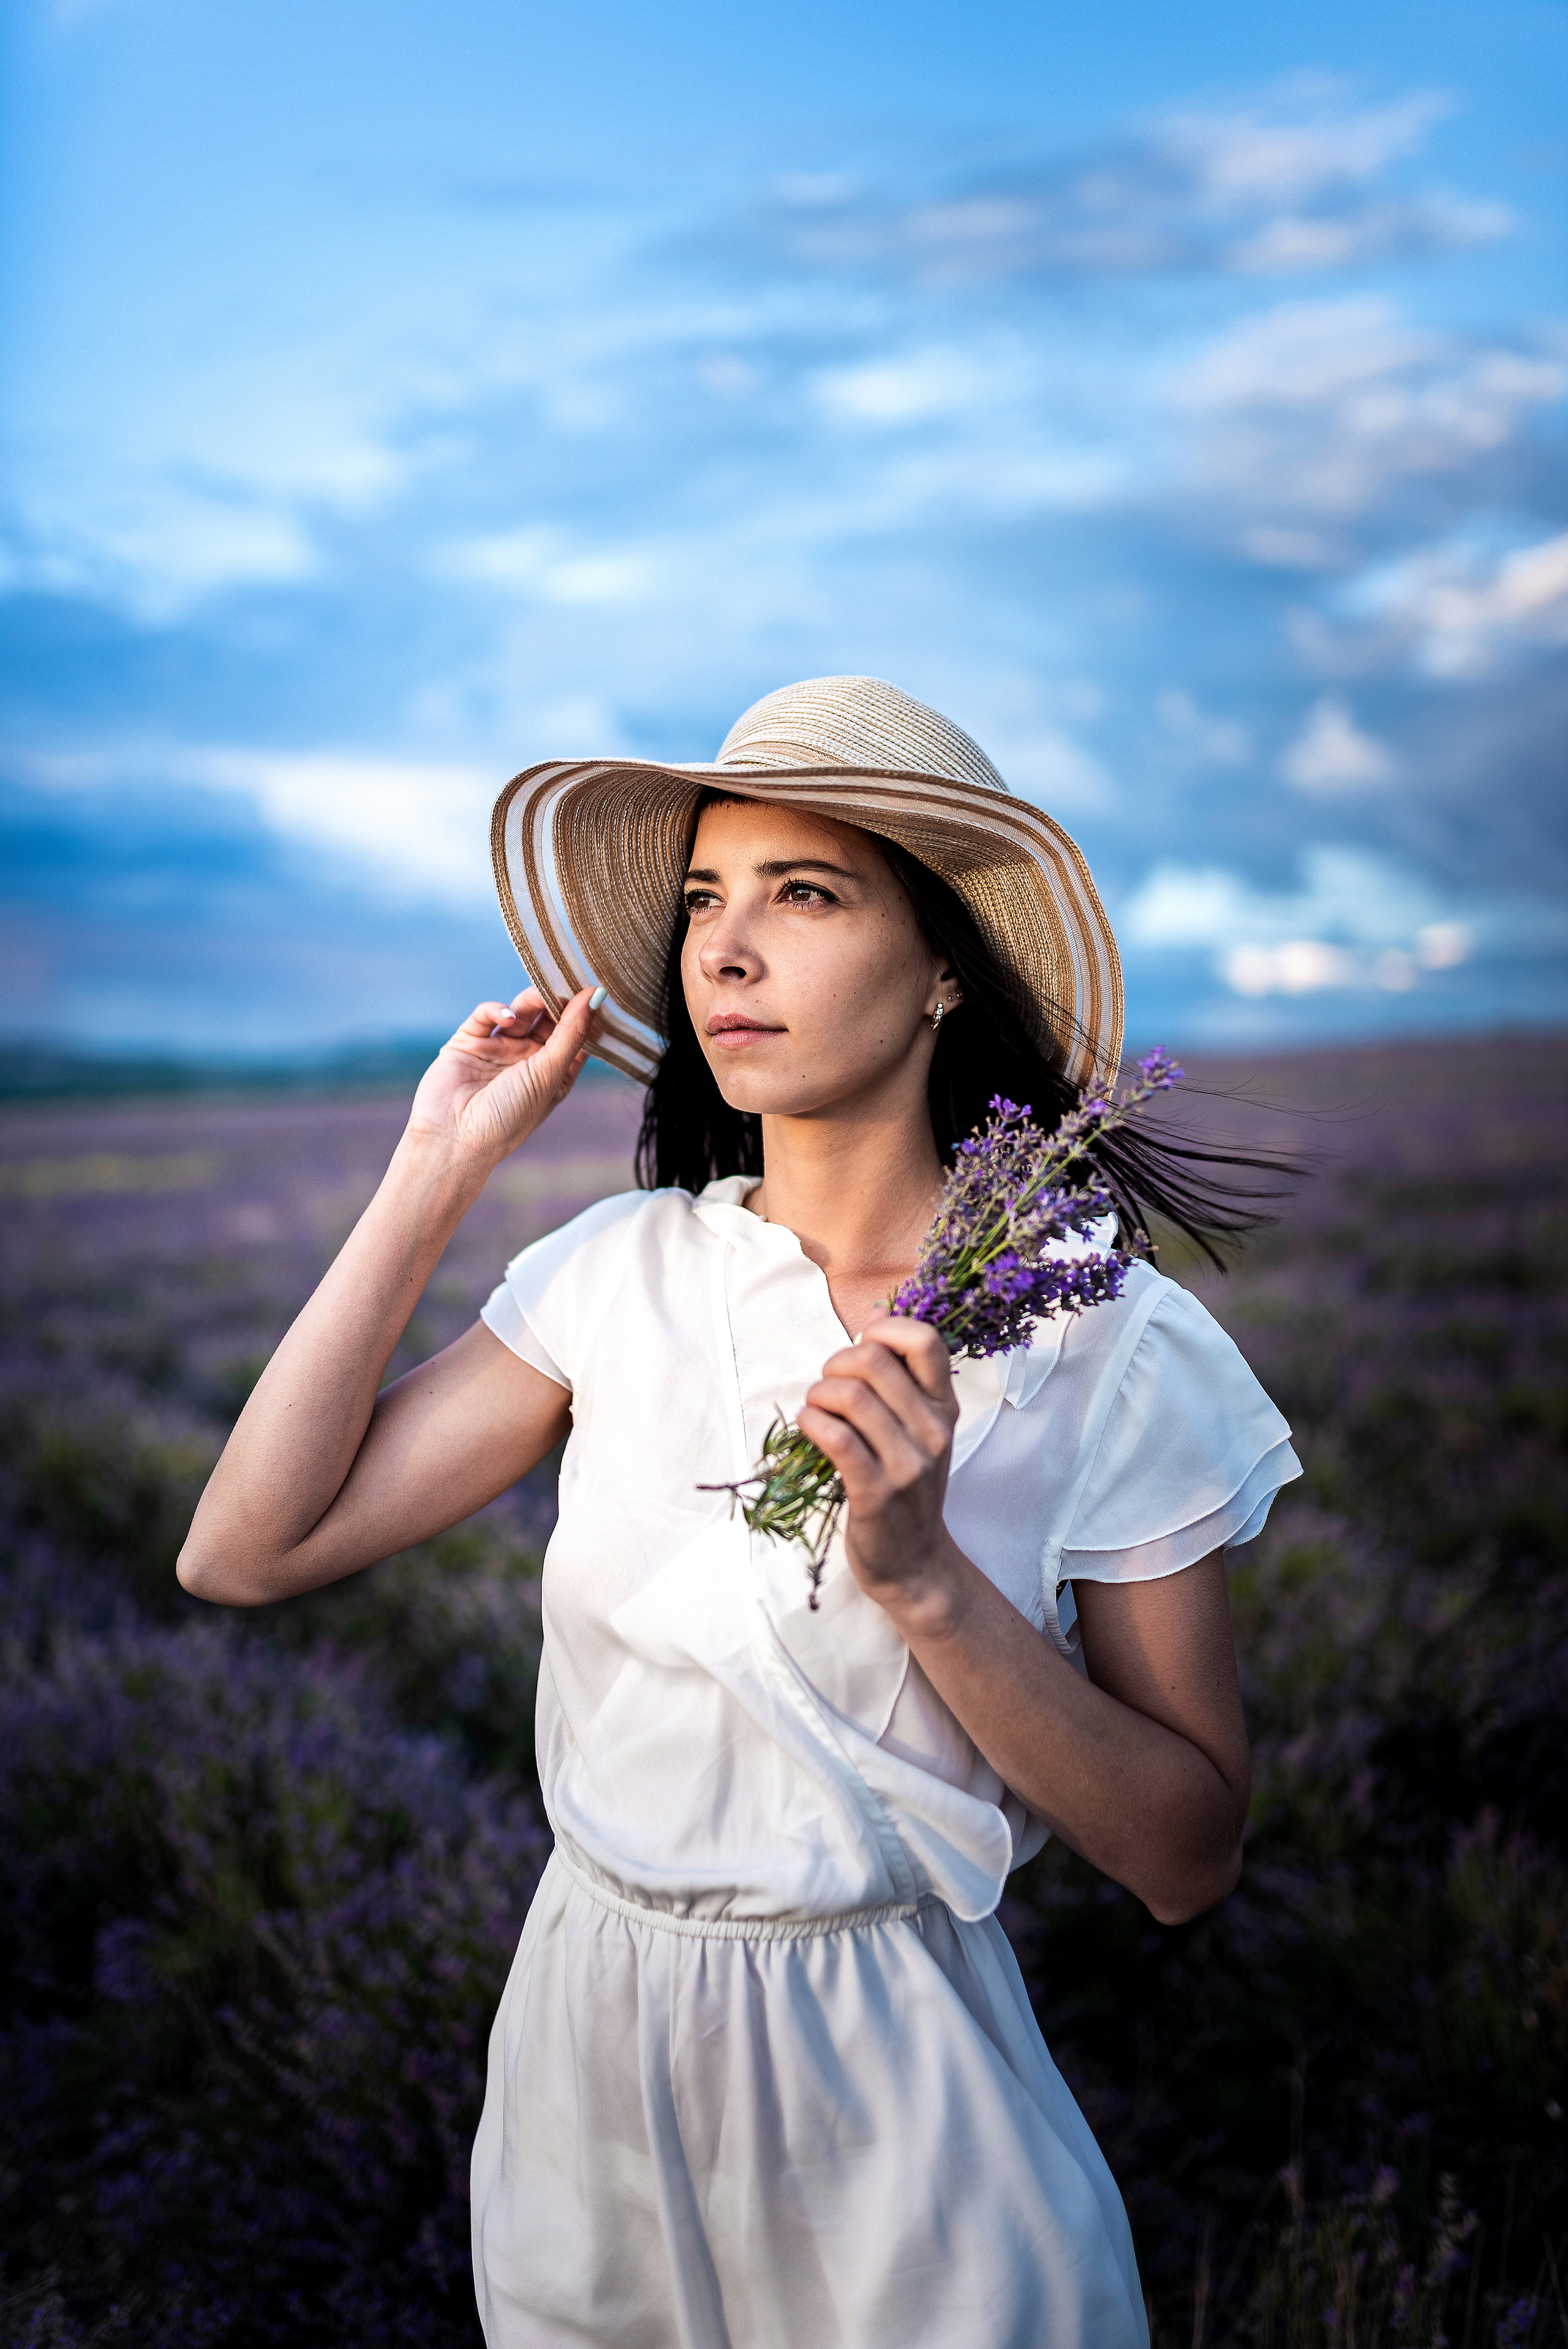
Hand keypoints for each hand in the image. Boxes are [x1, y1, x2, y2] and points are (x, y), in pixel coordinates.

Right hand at [404, 986, 600, 1172]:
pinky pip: (486, 1016)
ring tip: (537, 995)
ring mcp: (498, 1050)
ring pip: (520, 1013)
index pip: (575, 1037)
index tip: (596, 990)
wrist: (452, 1139)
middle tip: (565, 982)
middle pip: (548, 1020)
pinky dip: (496, 1010)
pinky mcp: (469, 1042)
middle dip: (556, 1002)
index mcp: (553, 1074)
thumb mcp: (548, 1074)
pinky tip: (506, 1016)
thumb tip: (597, 995)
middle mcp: (527, 1061)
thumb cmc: (508, 1117)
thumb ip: (572, 1033)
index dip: (585, 1015)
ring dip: (530, 1001)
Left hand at [797, 1313, 963, 1625]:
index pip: (926, 1340)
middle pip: (872, 1361)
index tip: (863, 1348)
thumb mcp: (917, 1427)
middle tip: (827, 1388)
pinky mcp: (876, 1494)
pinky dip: (811, 1423)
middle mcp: (932, 1431)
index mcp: (944, 1407)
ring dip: (817, 1395)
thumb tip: (877, 1312)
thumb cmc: (906, 1486)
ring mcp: (908, 1465)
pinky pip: (835, 1438)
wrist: (914, 1561)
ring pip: (849, 1396)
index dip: (885, 1329)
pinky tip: (809, 1429)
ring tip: (815, 1411)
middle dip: (834, 1365)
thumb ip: (899, 1372)